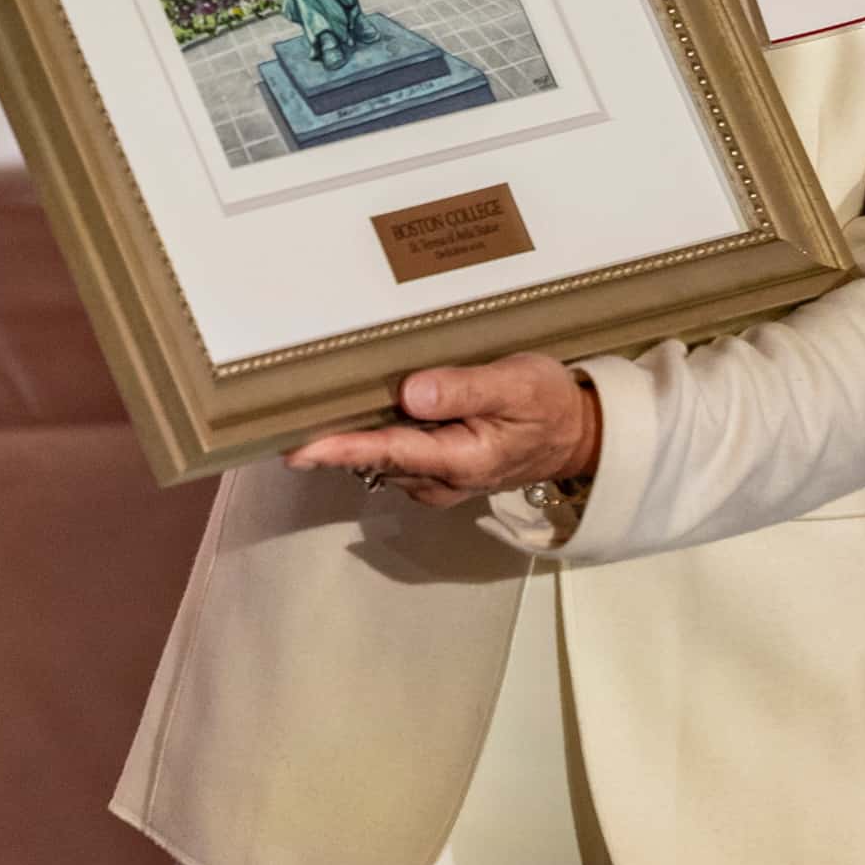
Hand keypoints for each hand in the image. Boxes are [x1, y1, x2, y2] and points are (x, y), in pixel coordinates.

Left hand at [287, 355, 601, 508]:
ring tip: (314, 405)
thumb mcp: (517, 385)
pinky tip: (361, 410)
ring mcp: (435, 480)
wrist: (577, 434)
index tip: (298, 449)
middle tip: (288, 412)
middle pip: (373, 459)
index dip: (340, 450)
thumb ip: (464, 390)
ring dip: (351, 438)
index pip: (388, 453)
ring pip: (380, 459)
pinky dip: (373, 437)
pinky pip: (393, 455)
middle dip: (333, 440)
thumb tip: (410, 393)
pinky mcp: (435, 471)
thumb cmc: (548, 403)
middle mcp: (439, 480)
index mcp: (459, 460)